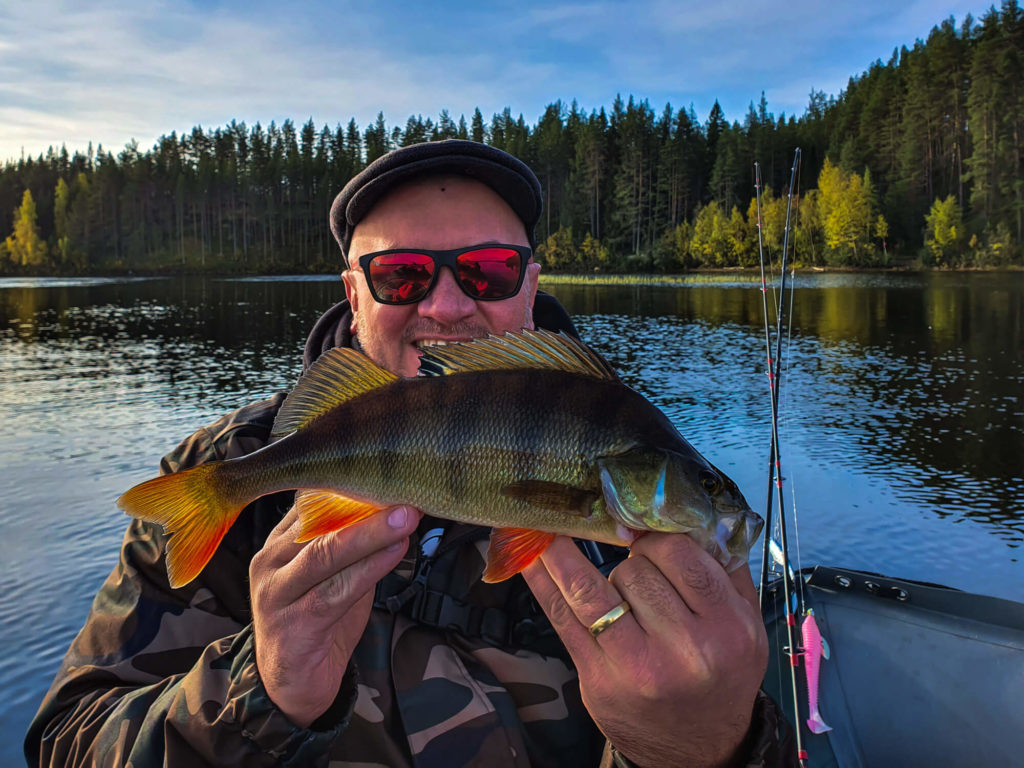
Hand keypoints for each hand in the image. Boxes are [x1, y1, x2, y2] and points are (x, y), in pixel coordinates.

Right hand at [249, 503, 421, 727]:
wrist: (292, 685)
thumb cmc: (319, 620)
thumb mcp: (335, 573)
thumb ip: (354, 544)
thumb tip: (397, 508)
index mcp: (280, 541)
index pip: (312, 499)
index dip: (353, 483)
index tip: (391, 472)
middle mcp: (271, 560)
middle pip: (319, 522)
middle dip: (366, 504)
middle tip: (405, 492)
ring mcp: (277, 592)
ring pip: (326, 554)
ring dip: (371, 534)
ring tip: (406, 519)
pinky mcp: (292, 623)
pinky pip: (334, 591)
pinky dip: (368, 569)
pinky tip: (394, 554)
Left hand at [522, 533, 767, 767]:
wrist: (697, 750)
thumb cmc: (720, 677)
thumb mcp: (747, 623)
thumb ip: (726, 568)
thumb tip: (693, 513)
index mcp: (728, 626)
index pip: (680, 554)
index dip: (655, 536)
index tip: (643, 534)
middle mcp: (686, 648)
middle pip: (635, 570)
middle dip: (627, 560)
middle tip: (631, 571)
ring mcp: (638, 666)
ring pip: (593, 588)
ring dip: (567, 556)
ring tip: (549, 529)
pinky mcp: (599, 678)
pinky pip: (563, 616)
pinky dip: (543, 581)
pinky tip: (531, 556)